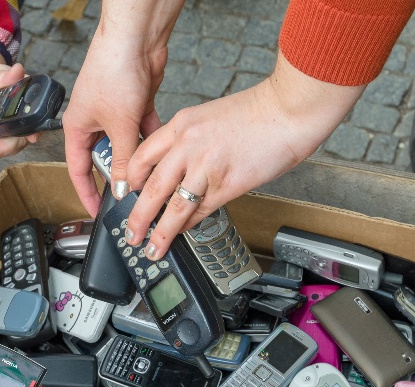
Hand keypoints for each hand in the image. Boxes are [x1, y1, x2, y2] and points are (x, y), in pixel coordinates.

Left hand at [0, 44, 36, 164]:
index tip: (31, 138)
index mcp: (25, 101)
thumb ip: (1, 77)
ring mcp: (12, 128)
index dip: (33, 131)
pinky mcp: (1, 135)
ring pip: (4, 145)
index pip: (33, 120)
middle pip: (17, 139)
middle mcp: (22, 118)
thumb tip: (18, 70)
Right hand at [63, 0, 183, 215]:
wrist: (135, 38)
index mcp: (78, 127)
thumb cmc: (113, 71)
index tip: (96, 211)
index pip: (78, 170)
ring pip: (127, 146)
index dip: (87, 193)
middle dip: (119, 176)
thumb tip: (124, 188)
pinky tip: (162, 151)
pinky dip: (151, 139)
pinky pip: (142, 130)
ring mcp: (115, 113)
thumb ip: (124, 161)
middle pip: (106, 159)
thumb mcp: (119, 126)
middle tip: (133, 197)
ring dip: (139, 158)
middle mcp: (94, 121)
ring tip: (151, 177)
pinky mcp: (135, 103)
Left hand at [122, 53, 364, 259]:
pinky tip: (181, 234)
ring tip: (152, 248)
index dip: (130, 180)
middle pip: (150, 187)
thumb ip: (189, 141)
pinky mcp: (226, 185)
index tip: (125, 195)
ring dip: (159, 233)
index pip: (142, 156)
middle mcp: (188, 145)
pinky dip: (187, 226)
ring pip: (173, 207)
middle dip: (136, 216)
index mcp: (182, 125)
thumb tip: (176, 168)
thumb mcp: (210, 116)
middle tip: (130, 233)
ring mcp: (206, 167)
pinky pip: (199, 211)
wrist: (288, 111)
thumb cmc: (257, 113)